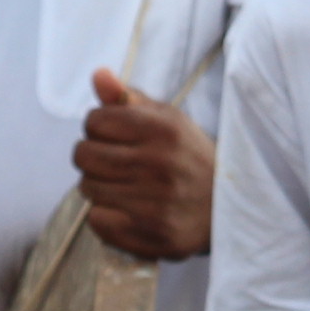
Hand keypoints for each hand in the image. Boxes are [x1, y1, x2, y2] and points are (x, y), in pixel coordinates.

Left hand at [74, 70, 216, 261]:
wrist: (226, 209)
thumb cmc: (189, 158)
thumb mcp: (168, 120)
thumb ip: (129, 98)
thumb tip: (98, 74)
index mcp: (164, 129)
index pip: (94, 121)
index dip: (99, 128)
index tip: (115, 137)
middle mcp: (159, 164)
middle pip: (83, 155)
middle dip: (92, 157)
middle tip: (114, 164)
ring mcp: (155, 203)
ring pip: (87, 188)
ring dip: (99, 187)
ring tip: (124, 187)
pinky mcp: (150, 236)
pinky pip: (97, 220)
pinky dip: (106, 216)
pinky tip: (127, 210)